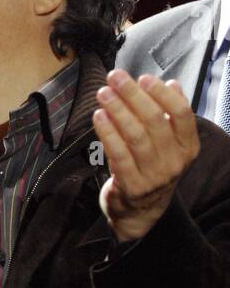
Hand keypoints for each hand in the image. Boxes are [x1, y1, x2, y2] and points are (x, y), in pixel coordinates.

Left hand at [93, 70, 199, 241]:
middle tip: (116, 77)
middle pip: (155, 121)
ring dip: (117, 110)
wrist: (141, 210)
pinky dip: (108, 133)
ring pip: (135, 136)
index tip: (143, 78)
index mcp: (188, 147)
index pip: (181, 114)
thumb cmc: (153, 166)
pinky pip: (118, 155)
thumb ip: (171, 114)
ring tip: (104, 93)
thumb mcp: (169, 143)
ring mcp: (154, 176)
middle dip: (133, 95)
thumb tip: (172, 84)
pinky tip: (99, 116)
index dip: (161, 93)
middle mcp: (175, 162)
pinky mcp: (132, 187)